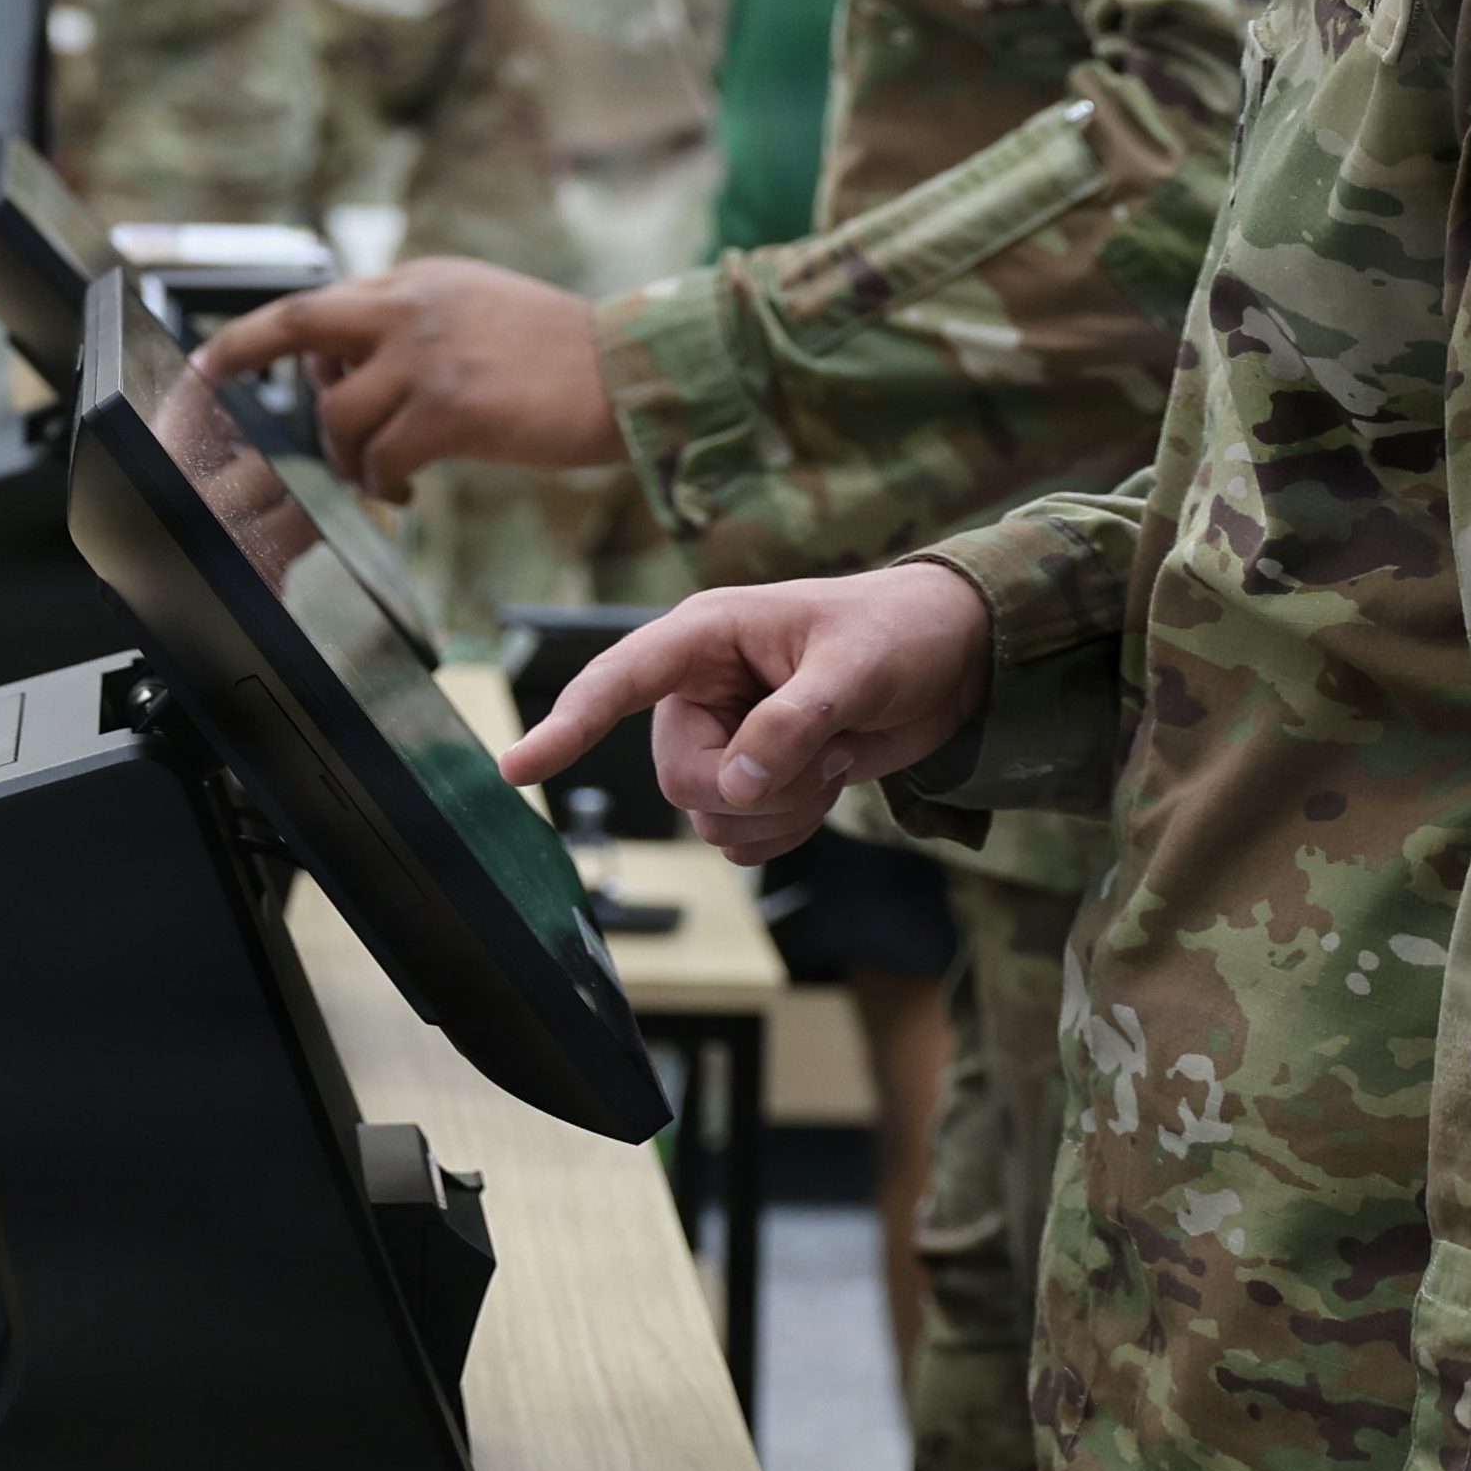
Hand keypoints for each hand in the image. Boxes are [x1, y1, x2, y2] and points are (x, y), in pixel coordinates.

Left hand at [194, 259, 619, 493]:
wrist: (635, 368)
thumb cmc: (563, 352)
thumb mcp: (476, 307)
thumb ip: (410, 322)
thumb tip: (342, 365)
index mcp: (416, 282)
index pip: (318, 302)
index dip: (260, 332)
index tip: (218, 355)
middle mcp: (412, 307)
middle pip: (297, 325)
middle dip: (241, 355)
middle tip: (212, 387)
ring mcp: (427, 355)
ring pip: (338, 415)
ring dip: (345, 459)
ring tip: (378, 477)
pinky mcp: (451, 406)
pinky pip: (383, 457)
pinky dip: (382, 484)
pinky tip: (406, 492)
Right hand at [492, 565, 993, 863]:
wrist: (954, 661)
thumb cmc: (899, 633)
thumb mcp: (852, 669)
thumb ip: (789, 725)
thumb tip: (735, 788)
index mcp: (705, 637)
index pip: (617, 681)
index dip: (567, 724)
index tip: (516, 770)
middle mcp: (702, 691)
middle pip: (677, 777)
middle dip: (750, 786)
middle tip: (817, 754)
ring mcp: (727, 738)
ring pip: (710, 816)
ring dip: (781, 809)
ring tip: (830, 757)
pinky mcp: (758, 778)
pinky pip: (743, 837)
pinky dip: (790, 829)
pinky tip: (826, 782)